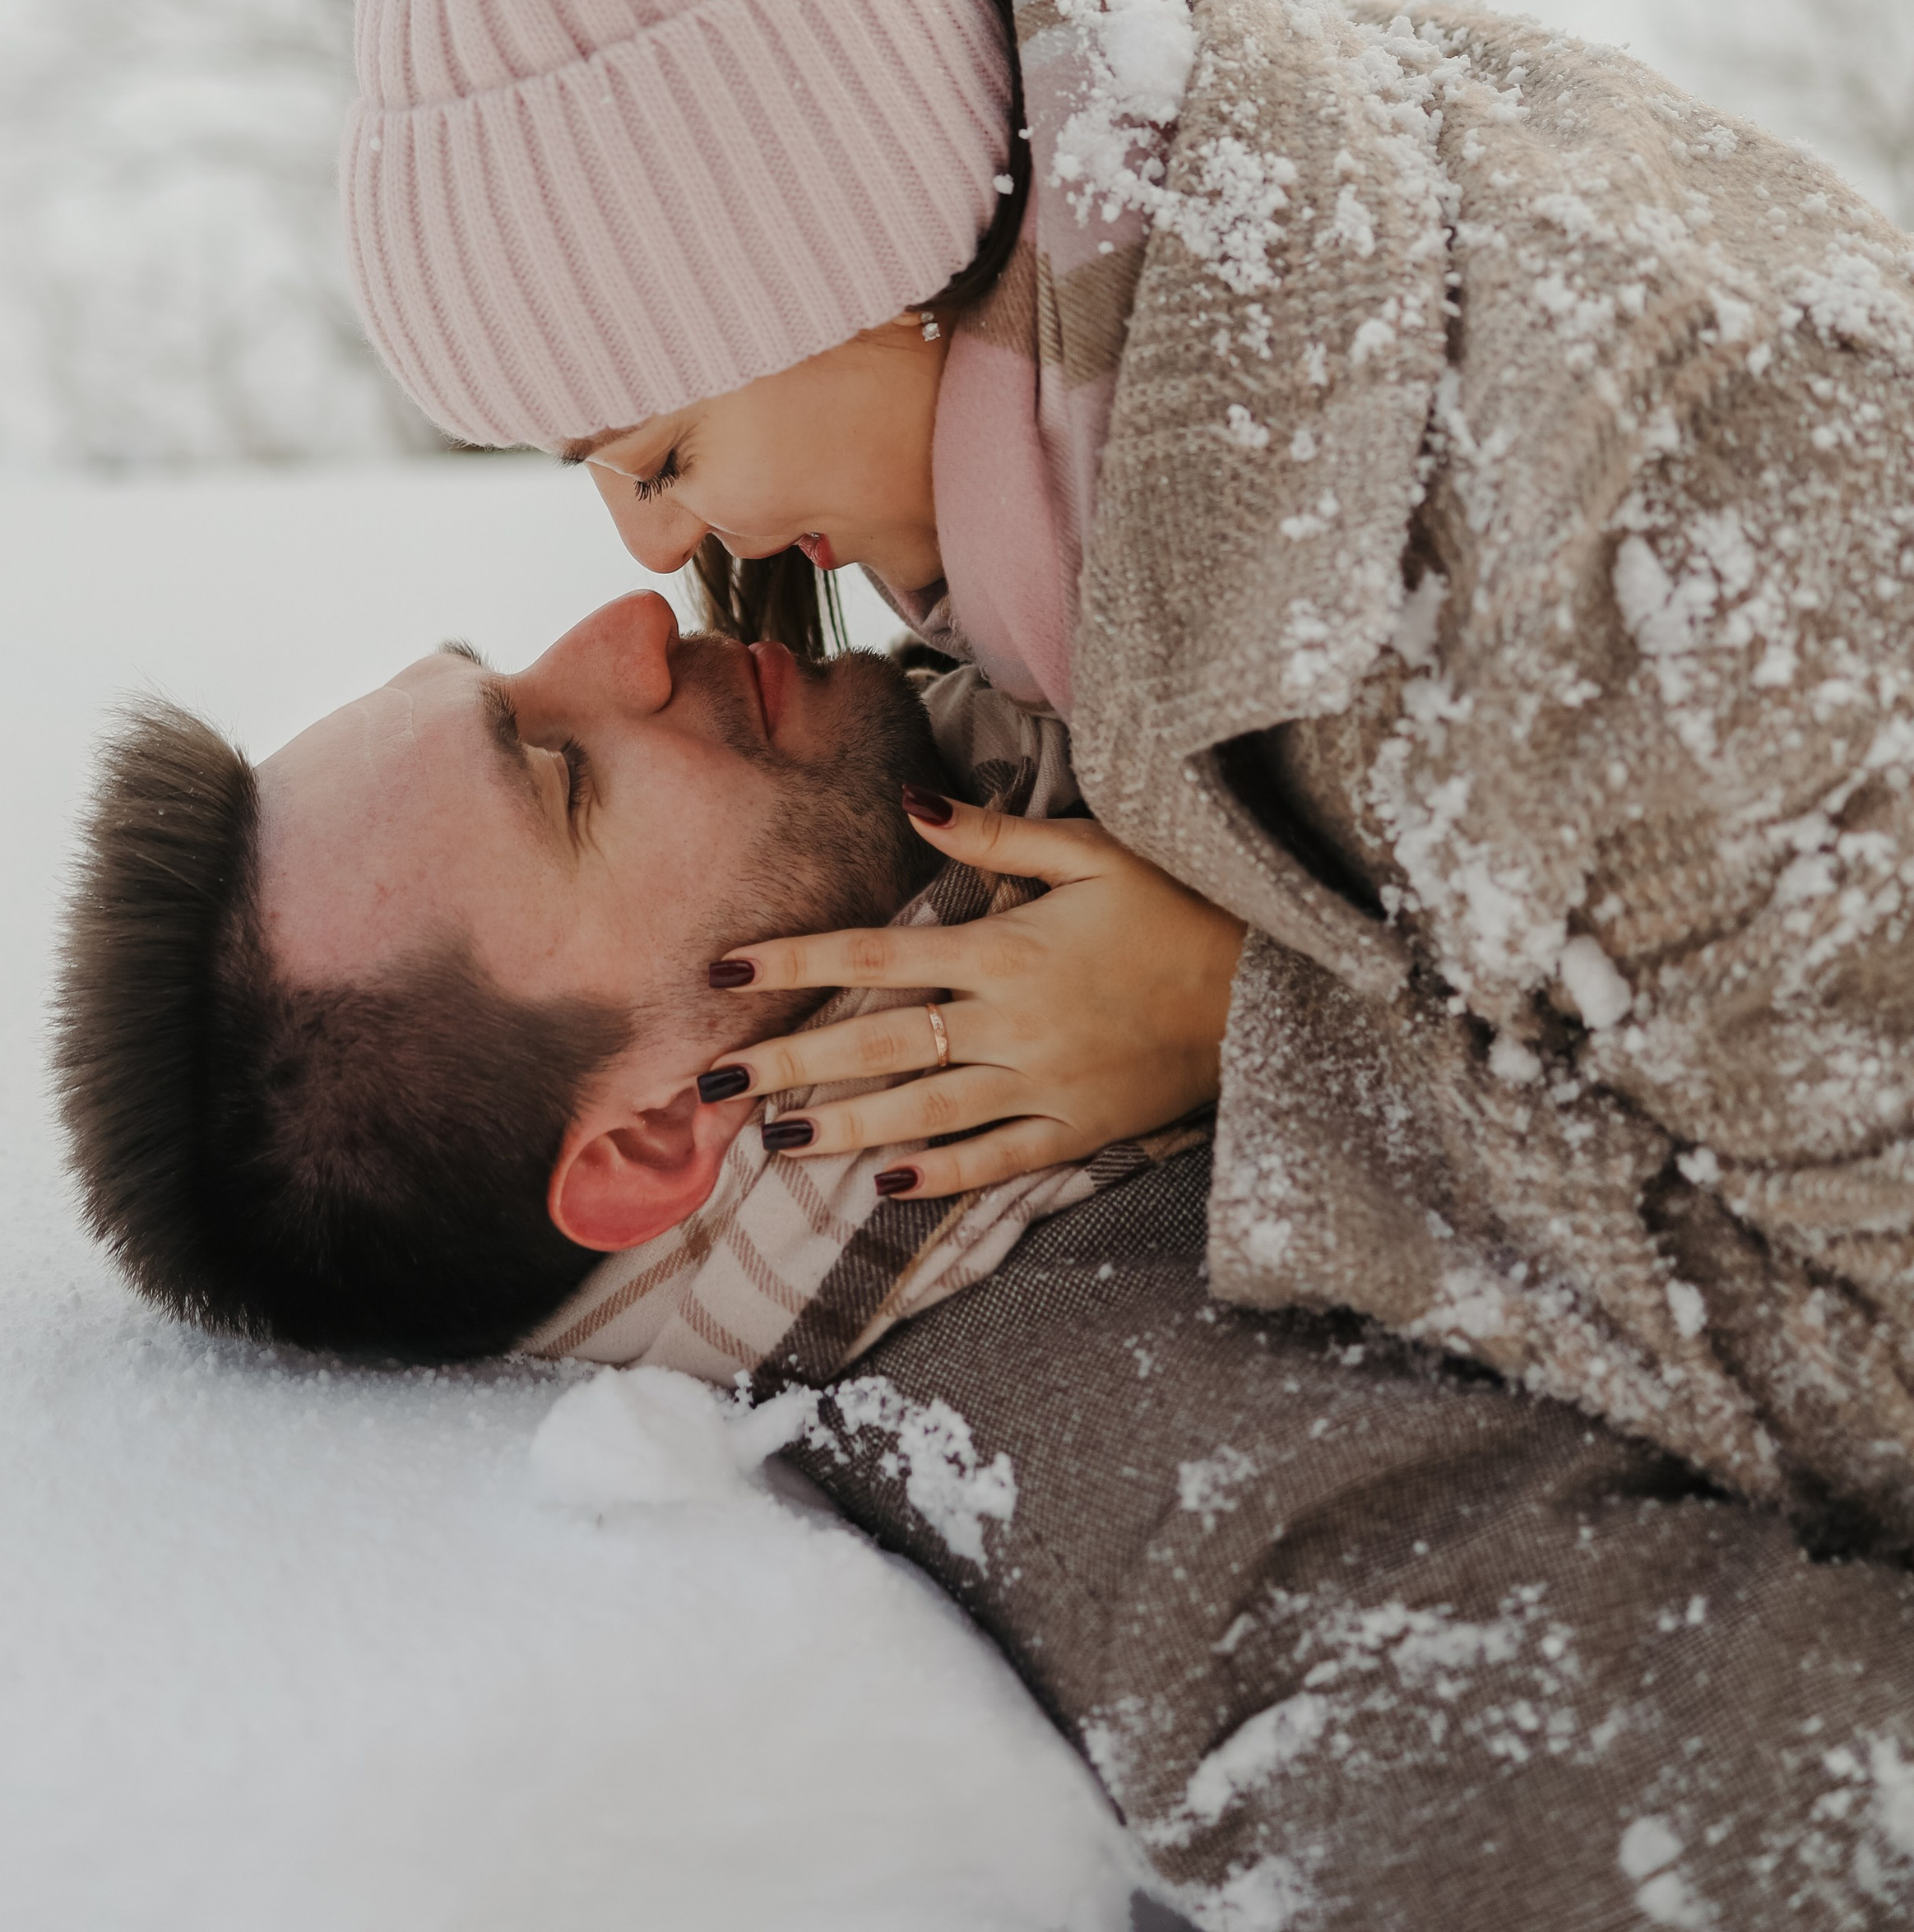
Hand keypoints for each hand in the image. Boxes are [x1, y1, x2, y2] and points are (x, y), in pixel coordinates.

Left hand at [700, 792, 1246, 1198]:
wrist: (1270, 987)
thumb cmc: (1178, 904)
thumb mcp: (1091, 851)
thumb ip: (995, 836)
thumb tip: (911, 802)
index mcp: (1006, 950)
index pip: (876, 957)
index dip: (797, 961)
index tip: (726, 967)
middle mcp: (1012, 1023)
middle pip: (880, 1046)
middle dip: (791, 1062)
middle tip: (715, 1081)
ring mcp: (1044, 1084)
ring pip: (924, 1112)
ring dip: (845, 1127)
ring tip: (777, 1139)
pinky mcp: (1079, 1128)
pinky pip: (998, 1159)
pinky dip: (941, 1174)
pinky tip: (886, 1183)